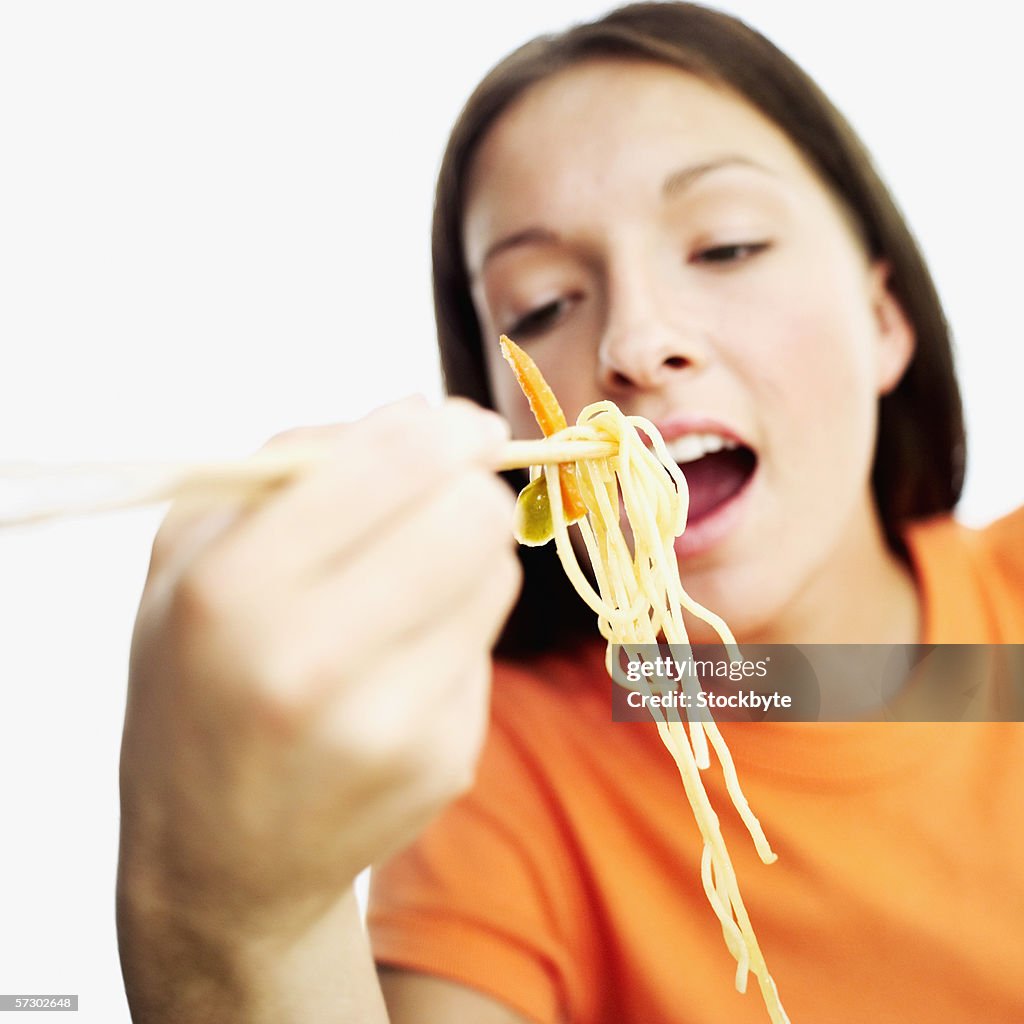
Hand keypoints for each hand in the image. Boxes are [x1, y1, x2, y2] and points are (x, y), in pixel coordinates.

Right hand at [118, 398, 520, 945]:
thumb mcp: (194, 553)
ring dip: (467, 560)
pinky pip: (489, 647)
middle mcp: (314, 664)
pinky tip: (400, 666)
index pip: (399, 464)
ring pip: (499, 574)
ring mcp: (390, 725)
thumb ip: (297, 459)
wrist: (216, 857)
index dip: (450, 430)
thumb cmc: (199, 682)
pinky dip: (457, 634)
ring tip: (402, 592)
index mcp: (235, 592)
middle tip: (442, 499)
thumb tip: (425, 407)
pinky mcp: (445, 764)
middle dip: (467, 490)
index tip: (462, 427)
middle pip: (475, 516)